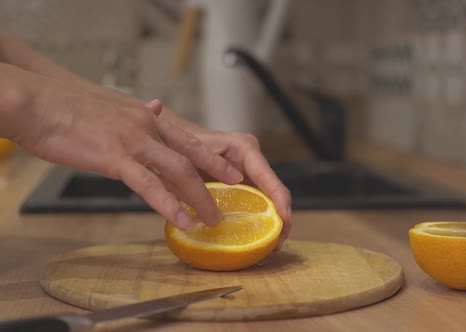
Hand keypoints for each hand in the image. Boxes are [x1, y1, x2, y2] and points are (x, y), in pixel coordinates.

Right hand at [10, 74, 243, 228]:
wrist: (35, 100)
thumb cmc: (64, 107)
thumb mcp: (110, 106)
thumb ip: (136, 114)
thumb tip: (155, 108)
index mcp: (145, 116)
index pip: (186, 137)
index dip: (209, 155)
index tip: (227, 169)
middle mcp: (147, 125)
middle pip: (192, 153)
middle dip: (216, 173)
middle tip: (234, 189)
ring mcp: (133, 141)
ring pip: (179, 171)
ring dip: (199, 197)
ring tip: (211, 218)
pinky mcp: (115, 158)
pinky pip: (150, 185)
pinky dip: (169, 205)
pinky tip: (182, 220)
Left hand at [147, 105, 292, 250]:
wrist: (174, 137)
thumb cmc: (180, 145)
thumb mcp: (187, 162)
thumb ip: (197, 183)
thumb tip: (211, 217)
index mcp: (244, 149)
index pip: (269, 178)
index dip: (280, 200)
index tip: (284, 221)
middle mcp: (253, 159)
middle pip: (275, 191)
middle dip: (281, 218)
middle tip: (277, 244)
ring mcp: (250, 172)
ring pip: (269, 199)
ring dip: (272, 223)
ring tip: (272, 247)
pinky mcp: (244, 183)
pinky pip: (257, 202)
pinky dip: (260, 220)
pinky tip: (259, 239)